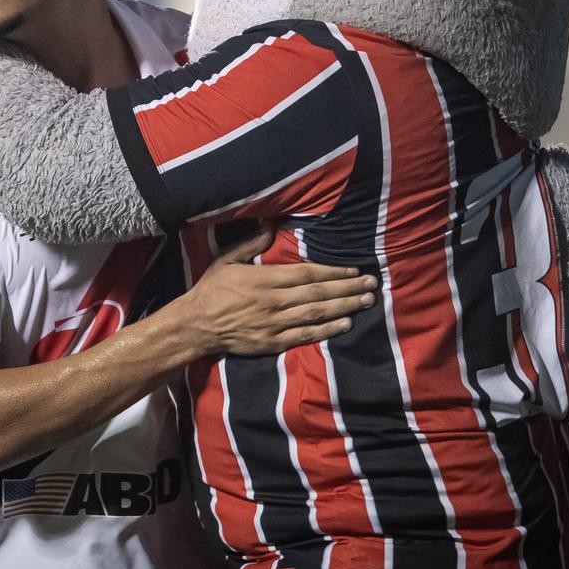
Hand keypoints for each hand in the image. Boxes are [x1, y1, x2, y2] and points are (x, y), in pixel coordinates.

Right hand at [178, 224, 377, 355]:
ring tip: (366, 302)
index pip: (308, 274)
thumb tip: (269, 226)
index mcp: (265, 280)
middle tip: (372, 285)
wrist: (196, 325)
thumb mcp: (227, 260)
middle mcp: (275, 302)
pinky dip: (328, 330)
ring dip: (345, 307)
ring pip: (317, 314)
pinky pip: (306, 335)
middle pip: (319, 294)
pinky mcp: (274, 342)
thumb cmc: (212, 289)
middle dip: (348, 289)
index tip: (354, 270)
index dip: (334, 272)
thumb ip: (251, 244)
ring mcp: (276, 324)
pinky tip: (345, 324)